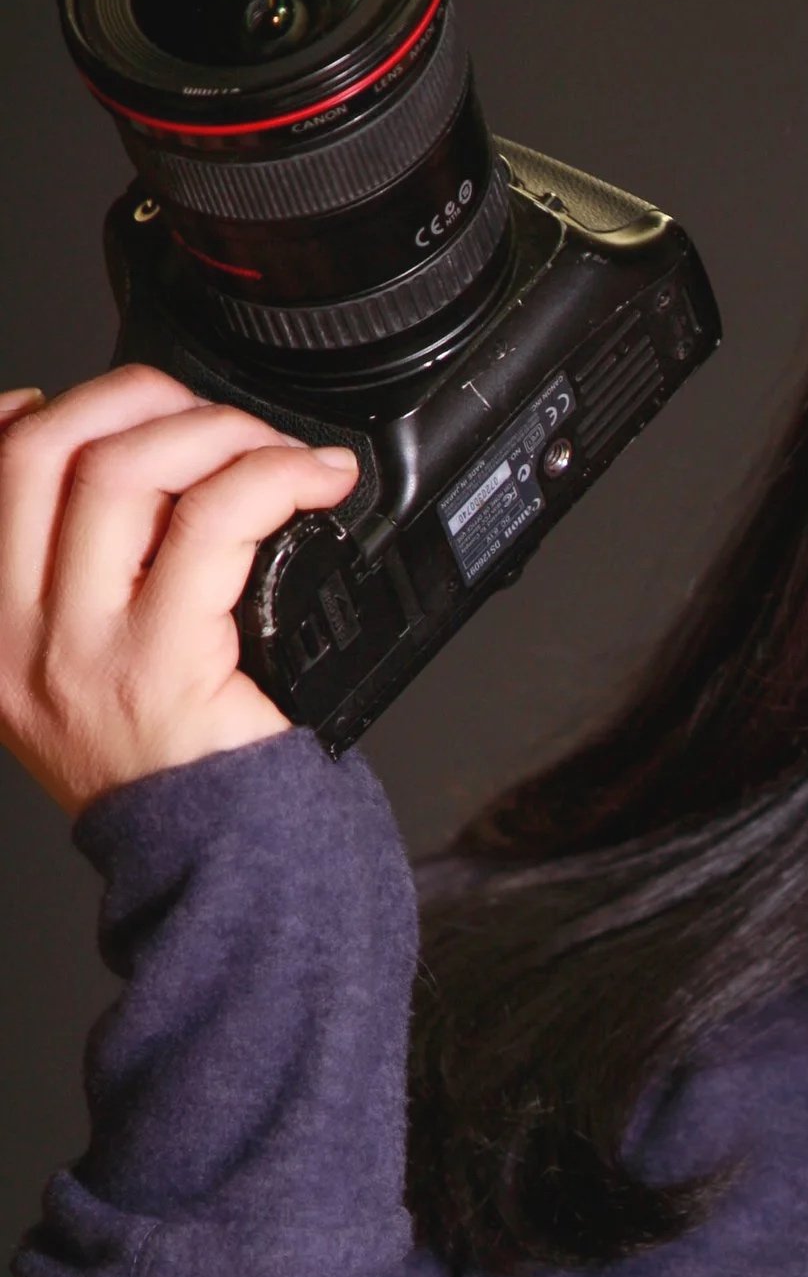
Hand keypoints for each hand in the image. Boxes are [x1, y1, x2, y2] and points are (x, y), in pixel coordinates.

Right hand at [0, 367, 362, 812]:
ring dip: (211, 430)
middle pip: (49, 450)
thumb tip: (111, 464)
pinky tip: (310, 481)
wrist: (217, 877)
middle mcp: (19, 635)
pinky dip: (269, 478)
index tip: (127, 408)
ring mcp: (84, 651)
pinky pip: (211, 527)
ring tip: (272, 448)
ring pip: (124, 474)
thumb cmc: (173, 773)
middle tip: (215, 418)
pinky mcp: (163, 667)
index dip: (57, 408)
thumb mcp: (82, 676)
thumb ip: (76, 580)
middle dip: (138, 398)